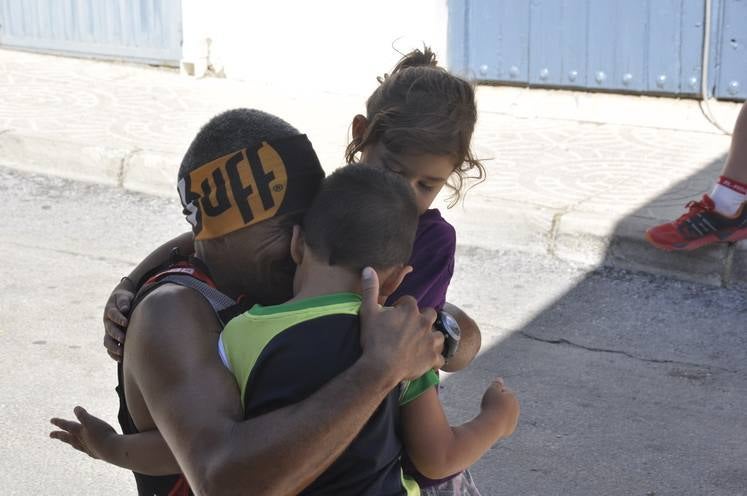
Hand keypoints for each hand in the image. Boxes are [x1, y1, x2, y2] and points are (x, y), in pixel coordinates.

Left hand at [49, 407, 117, 459]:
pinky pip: (87, 450)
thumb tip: (76, 408)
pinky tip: (88, 449)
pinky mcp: (96, 454)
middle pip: (67, 437)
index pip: (66, 425)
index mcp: (78, 432)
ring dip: (71, 442)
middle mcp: (80, 441)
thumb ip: (83, 415)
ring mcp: (87, 448)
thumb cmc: (101, 434)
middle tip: (51, 435)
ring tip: (70, 442)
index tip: (51, 420)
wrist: (111, 450)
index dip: (59, 422)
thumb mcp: (91, 421)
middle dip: (59, 435)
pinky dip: (85, 448)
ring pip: (76, 445)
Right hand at [103, 279, 134, 361]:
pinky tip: (122, 359)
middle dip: (116, 335)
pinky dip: (114, 354)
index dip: (119, 318)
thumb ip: (124, 301)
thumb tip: (124, 309)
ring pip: (107, 341)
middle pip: (110, 330)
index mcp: (110, 310)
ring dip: (114, 347)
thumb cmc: (125, 299)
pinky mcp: (112, 338)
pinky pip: (109, 348)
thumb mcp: (124, 296)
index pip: (113, 314)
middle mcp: (108, 322)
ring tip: (122, 353)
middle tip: (123, 339)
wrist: (120, 302)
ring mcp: (109, 331)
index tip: (126, 322)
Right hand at [359, 267, 444, 381]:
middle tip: (409, 327)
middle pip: (430, 314)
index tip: (393, 314)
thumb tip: (368, 269)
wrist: (381, 367)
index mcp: (410, 310)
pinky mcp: (432, 358)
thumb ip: (370, 289)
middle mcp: (424, 323)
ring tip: (421, 342)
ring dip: (432, 336)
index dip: (401, 306)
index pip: (409, 301)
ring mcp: (430, 341)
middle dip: (422, 318)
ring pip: (439, 334)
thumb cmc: (374, 339)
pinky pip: (440, 357)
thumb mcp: (368, 311)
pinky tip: (427, 360)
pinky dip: (435, 358)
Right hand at [480, 378, 519, 436]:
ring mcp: (514, 418)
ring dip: (499, 413)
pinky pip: (503, 423)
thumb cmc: (491, 406)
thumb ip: (496, 384)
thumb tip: (500, 378)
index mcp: (513, 397)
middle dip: (498, 403)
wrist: (493, 425)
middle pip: (505, 403)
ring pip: (505, 413)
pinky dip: (498, 422)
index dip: (495, 393)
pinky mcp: (511, 428)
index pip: (504, 391)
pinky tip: (492, 422)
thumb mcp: (491, 391)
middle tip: (488, 406)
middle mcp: (516, 407)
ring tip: (490, 414)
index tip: (489, 397)